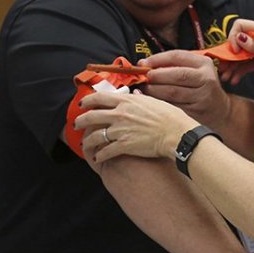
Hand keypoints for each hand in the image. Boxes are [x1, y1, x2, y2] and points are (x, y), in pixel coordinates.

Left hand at [76, 90, 195, 162]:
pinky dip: (99, 156)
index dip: (87, 101)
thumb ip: (141, 98)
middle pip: (91, 116)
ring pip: (95, 136)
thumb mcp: (154, 101)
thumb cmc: (170, 117)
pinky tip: (98, 158)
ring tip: (85, 144)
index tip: (82, 104)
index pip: (100, 98)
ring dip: (87, 141)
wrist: (176, 133)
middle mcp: (120, 114)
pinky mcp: (124, 145)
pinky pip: (105, 152)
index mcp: (127, 101)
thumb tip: (135, 94)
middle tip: (76, 125)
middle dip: (80, 121)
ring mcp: (120, 130)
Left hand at [138, 50, 231, 127]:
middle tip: (143, 77)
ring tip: (144, 89)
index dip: (158, 59)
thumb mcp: (194, 71)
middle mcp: (206, 78)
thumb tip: (144, 64)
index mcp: (204, 63)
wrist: (220, 109)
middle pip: (177, 74)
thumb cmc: (200, 87)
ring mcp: (203, 96)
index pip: (178, 56)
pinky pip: (174, 105)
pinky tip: (151, 100)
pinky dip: (159, 102)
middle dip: (156, 75)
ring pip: (173, 92)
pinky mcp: (197, 111)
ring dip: (154, 90)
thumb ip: (174, 66)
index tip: (143, 63)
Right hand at [226, 19, 253, 89]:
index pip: (241, 26)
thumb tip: (240, 38)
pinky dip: (239, 71)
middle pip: (238, 42)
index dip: (234, 37)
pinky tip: (234, 80)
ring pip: (240, 55)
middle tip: (222, 69)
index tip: (235, 52)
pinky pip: (246, 64)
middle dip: (229, 54)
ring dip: (232, 65)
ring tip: (226, 78)